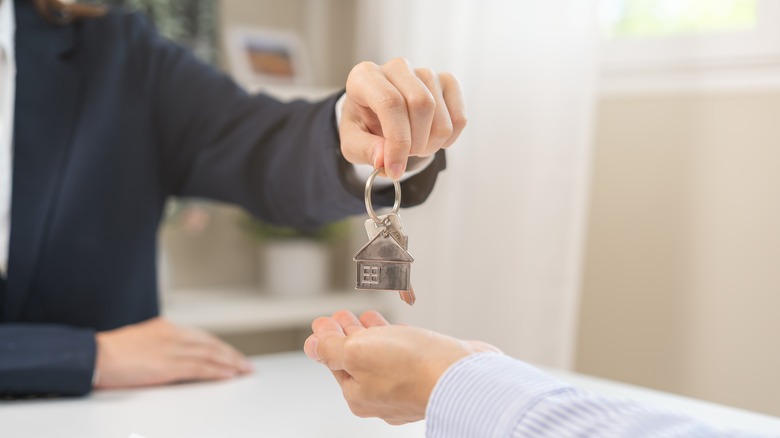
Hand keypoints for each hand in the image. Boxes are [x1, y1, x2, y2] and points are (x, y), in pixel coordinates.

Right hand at [94, 317, 251, 388]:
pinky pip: (200, 368)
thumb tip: (168, 360)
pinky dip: (217, 372)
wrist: (93, 356)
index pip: (200, 336)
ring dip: (230, 363)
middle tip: (246, 364)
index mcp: (164, 328)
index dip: (218, 346)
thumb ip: (156, 348)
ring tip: (244, 371)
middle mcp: (172, 334)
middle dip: (230, 354)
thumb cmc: (106, 354)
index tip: (230, 353)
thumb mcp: (137, 344)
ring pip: (210, 355)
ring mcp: (172, 349)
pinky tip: (228, 376)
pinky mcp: (169, 364)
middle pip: (210, 344)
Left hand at [303, 310, 500, 424]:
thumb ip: (331, 348)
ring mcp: (407, 387)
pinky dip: (394, 340)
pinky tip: (396, 329)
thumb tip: (311, 345)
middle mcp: (382, 396)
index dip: (327, 339)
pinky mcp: (429, 373)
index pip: (334, 363)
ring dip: (370, 335)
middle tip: (338, 317)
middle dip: (346, 336)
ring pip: (381, 357)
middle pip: (356, 361)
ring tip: (364, 316)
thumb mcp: (357, 351)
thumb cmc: (413, 367)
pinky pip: (405, 355)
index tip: (321, 322)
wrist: (463, 375)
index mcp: (359, 395)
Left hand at [340, 58, 466, 179]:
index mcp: (364, 77)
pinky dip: (449, 138)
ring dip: (431, 143)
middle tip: (405, 156)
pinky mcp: (446, 82)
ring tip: (415, 147)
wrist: (378, 117)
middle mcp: (396, 67)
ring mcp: (424, 73)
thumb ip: (365, 150)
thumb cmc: (364, 127)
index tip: (395, 169)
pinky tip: (432, 139)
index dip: (397, 141)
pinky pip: (459, 117)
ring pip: (441, 115)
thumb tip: (384, 160)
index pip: (391, 102)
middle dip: (416, 143)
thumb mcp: (353, 143)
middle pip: (422, 104)